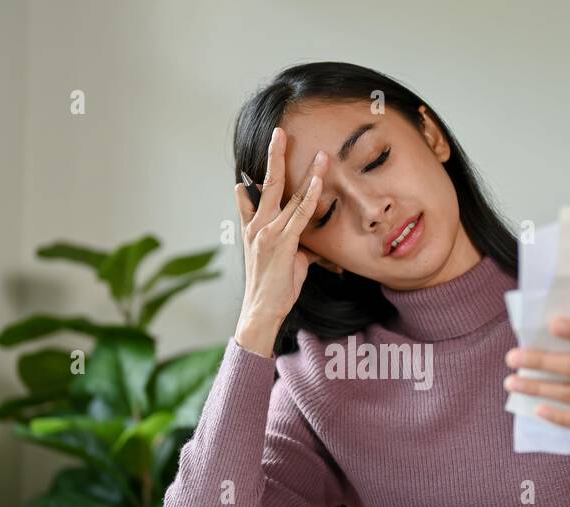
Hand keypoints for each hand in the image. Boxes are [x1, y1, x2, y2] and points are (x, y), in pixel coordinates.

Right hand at [232, 127, 327, 355]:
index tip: (256, 159)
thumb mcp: (286, 263)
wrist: (261, 312)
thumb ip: (299, 247)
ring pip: (287, 194)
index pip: (249, 198)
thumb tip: (315, 245)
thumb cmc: (274, 290)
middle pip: (268, 183)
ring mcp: (268, 233)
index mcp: (252, 230)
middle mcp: (257, 226)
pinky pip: (298, 214)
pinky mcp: (282, 243)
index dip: (252, 178)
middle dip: (274, 155)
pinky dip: (309, 196)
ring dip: (305, 171)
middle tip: (279, 131)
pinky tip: (318, 181)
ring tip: (320, 153)